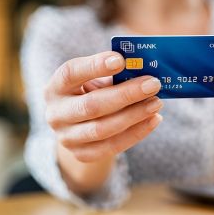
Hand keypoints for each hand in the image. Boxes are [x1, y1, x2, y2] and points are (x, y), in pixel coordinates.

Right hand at [45, 51, 162, 162]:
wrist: (80, 125)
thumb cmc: (93, 93)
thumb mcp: (95, 79)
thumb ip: (113, 73)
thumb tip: (143, 68)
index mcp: (57, 87)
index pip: (71, 73)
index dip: (95, 66)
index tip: (120, 60)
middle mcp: (56, 113)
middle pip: (92, 105)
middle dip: (126, 95)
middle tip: (153, 84)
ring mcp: (67, 137)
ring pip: (103, 129)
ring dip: (135, 115)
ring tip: (157, 102)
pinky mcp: (82, 154)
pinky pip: (112, 146)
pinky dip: (137, 133)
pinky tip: (154, 119)